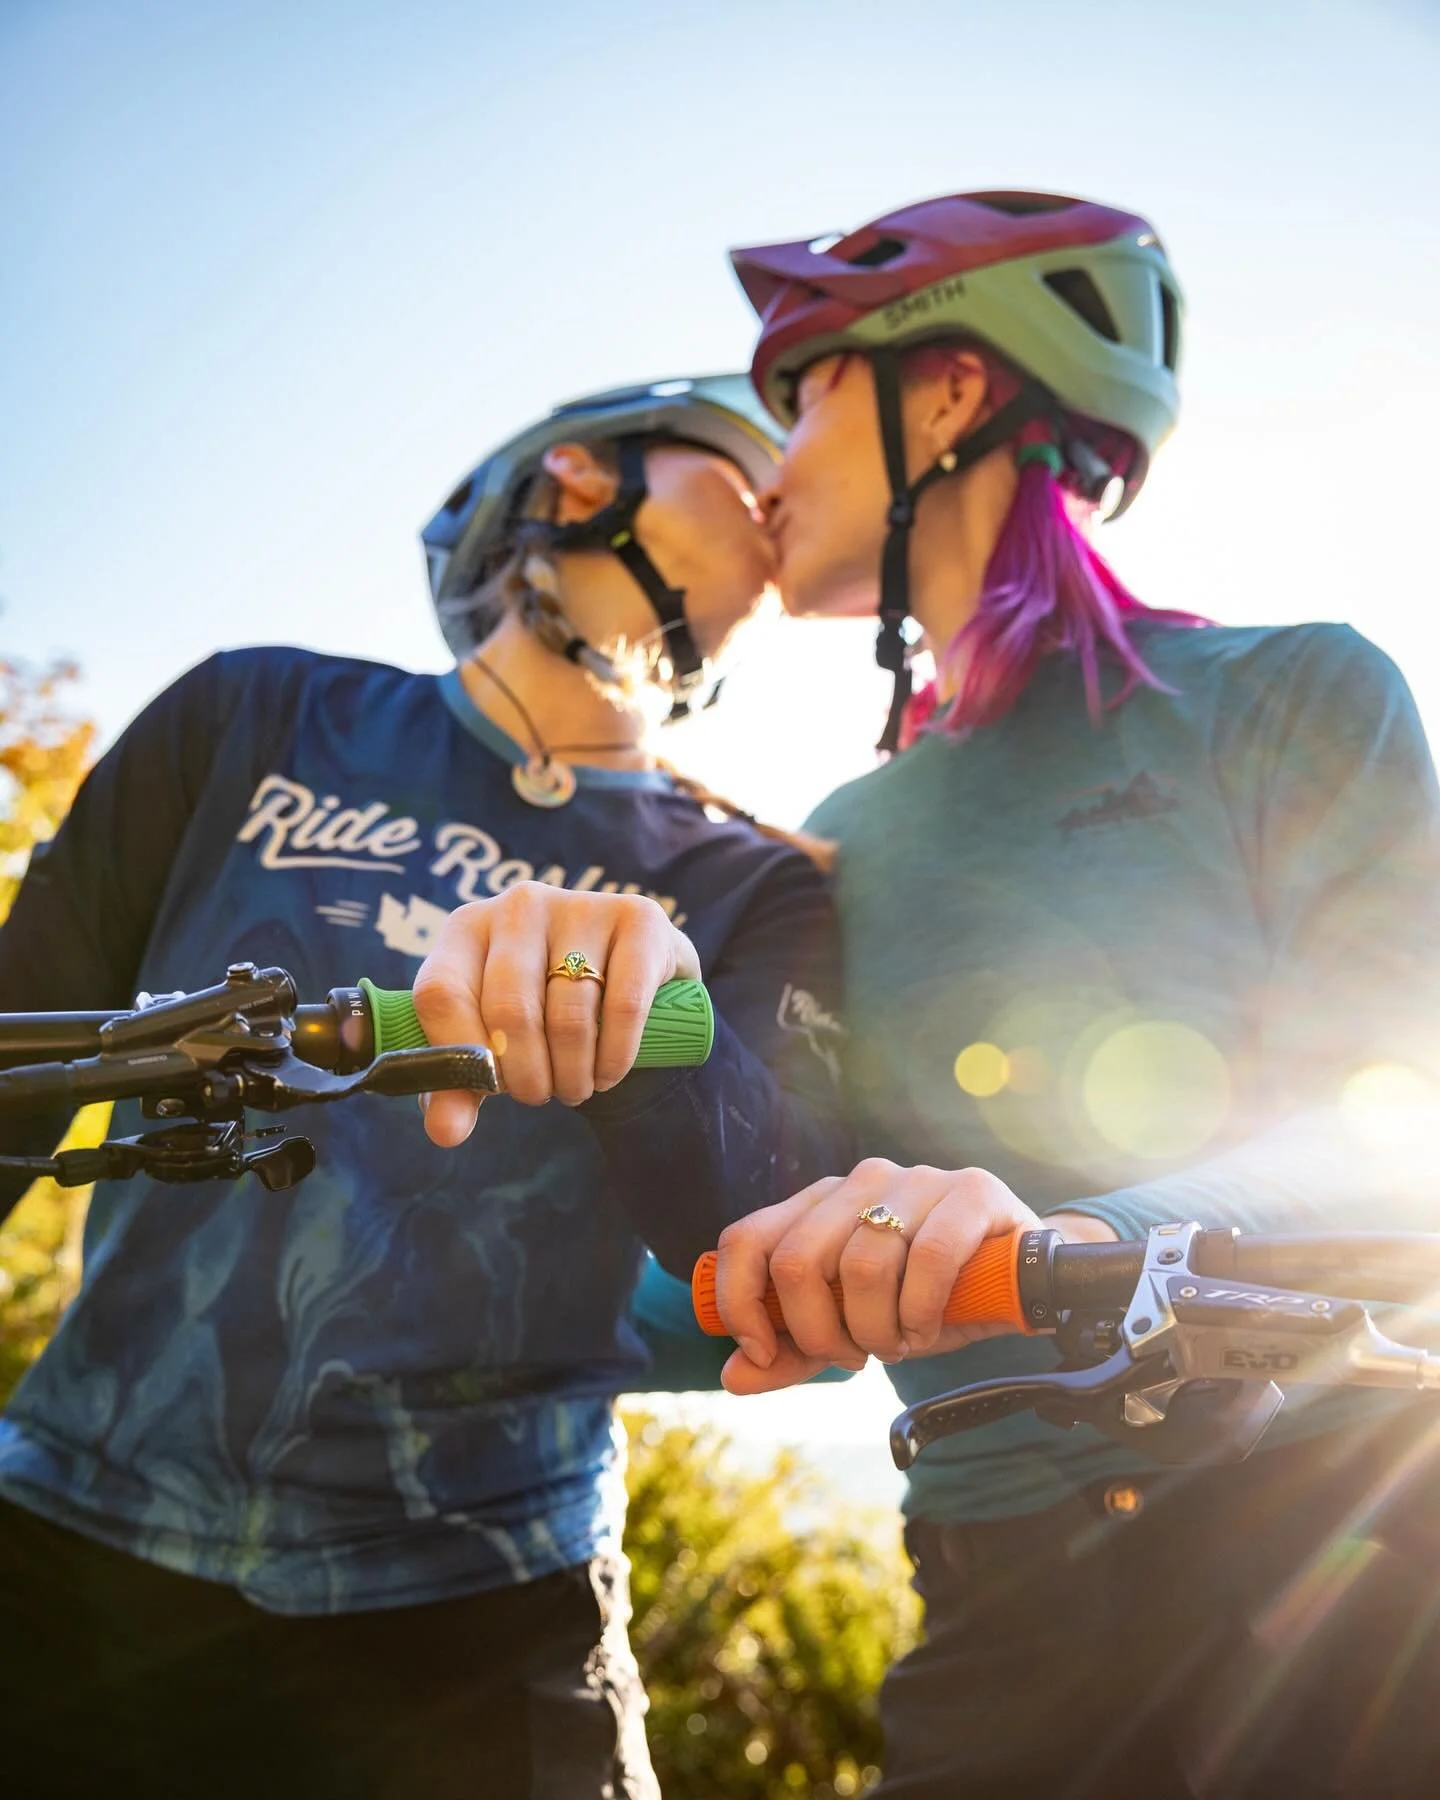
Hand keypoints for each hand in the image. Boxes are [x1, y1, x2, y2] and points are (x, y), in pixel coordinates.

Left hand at [412, 882, 700, 1143]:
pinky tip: (609, 1074)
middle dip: (526, 1075)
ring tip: (576, 1088)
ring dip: (572, 1075)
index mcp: (466, 928)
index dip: (461, 1054)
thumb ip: (459, 1085)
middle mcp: (520, 905)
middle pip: (509, 1008)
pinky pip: (623, 1006)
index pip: (441, 993)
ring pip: (568, 1015)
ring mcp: (581, 905)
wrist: (629, 980)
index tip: (488, 1090)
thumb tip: (446, 1133)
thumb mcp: (493, 1044)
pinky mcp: (639, 918)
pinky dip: (615, 1057)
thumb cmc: (544, 1014)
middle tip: (539, 1097)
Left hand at [712, 1158, 1114, 1394]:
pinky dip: (922, 1311)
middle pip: (797, 1261)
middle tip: (854, 1356)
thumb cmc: (924, 1300)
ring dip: (876, 1329)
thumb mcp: (854, 1329)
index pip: (746, 1239)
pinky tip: (929, 1327)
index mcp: (819, 1203)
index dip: (742, 1304)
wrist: (1020, 1279)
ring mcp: (915, 1179)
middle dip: (819, 1332)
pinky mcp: (971, 1189)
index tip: (766, 1351)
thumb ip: (797, 1351)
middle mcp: (860, 1180)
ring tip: (899, 1342)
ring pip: (861, 1265)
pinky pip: (929, 1256)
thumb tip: (734, 1375)